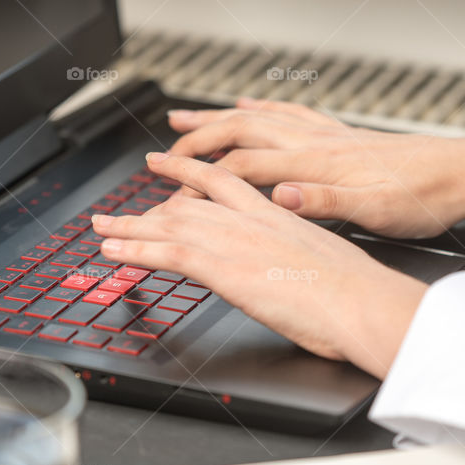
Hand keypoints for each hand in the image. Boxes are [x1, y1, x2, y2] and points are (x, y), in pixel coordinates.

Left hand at [91, 152, 426, 378]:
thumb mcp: (326, 257)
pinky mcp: (226, 269)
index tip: (165, 163)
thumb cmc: (357, 291)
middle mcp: (251, 221)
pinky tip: (113, 252)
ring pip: (169, 226)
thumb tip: (288, 262)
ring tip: (100, 230)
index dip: (188, 171)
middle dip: (145, 208)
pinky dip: (136, 250)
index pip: (222, 182)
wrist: (365, 302)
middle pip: (186, 205)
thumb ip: (296, 251)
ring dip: (129, 228)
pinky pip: (169, 254)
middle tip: (115, 211)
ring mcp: (237, 242)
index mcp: (276, 214)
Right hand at [167, 97, 464, 236]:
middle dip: (196, 141)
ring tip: (185, 118)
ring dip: (217, 119)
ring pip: (257, 120)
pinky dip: (259, 111)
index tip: (169, 191)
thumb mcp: (376, 211)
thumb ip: (326, 203)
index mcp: (316, 165)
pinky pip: (287, 115)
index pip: (243, 169)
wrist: (459, 174)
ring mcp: (324, 135)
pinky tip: (249, 108)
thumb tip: (283, 197)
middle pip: (240, 135)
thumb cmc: (420, 197)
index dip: (201, 180)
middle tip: (162, 150)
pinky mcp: (338, 135)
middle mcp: (314, 143)